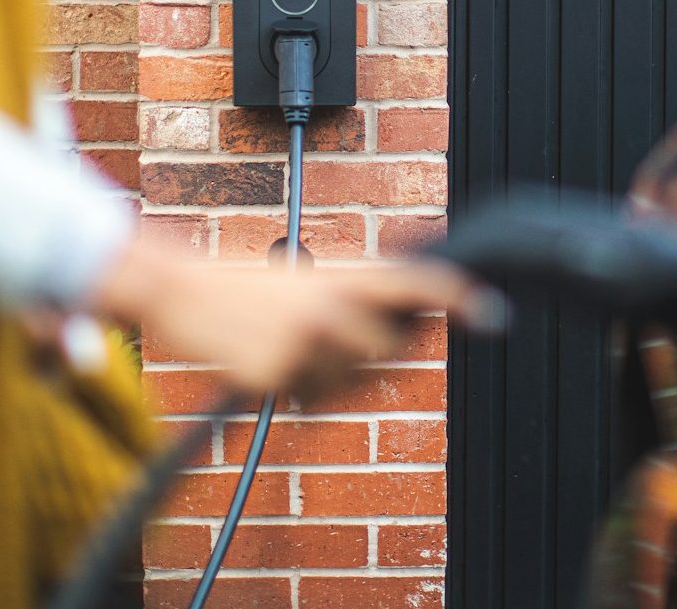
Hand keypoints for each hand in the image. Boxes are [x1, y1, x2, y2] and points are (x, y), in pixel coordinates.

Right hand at [88, 231, 501, 394]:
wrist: (184, 292)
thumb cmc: (249, 287)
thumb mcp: (307, 283)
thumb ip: (354, 303)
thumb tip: (398, 340)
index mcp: (341, 277)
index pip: (413, 281)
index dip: (457, 296)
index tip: (492, 313)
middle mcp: (330, 306)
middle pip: (388, 352)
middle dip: (370, 356)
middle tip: (328, 337)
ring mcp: (304, 341)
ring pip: (347, 383)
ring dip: (327, 377)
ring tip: (288, 344)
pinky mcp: (277, 374)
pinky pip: (309, 400)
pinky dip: (295, 390)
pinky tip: (268, 363)